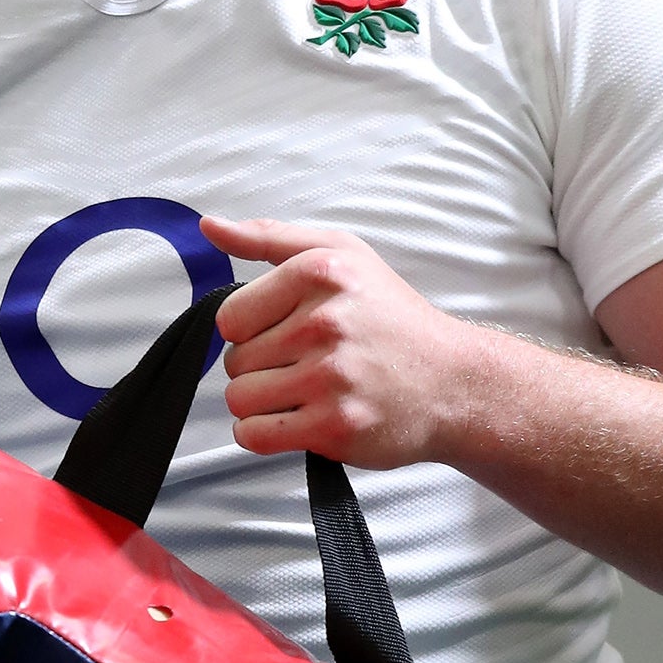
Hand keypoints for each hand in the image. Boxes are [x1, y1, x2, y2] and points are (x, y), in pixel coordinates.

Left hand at [199, 216, 469, 468]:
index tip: (285, 331)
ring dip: (261, 402)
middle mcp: (325, 322)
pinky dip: (263, 434)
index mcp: (321, 272)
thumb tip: (209, 227)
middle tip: (306, 363)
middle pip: (235, 359)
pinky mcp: (334, 426)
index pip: (230, 315)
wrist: (453, 382)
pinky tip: (296, 419)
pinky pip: (254, 435)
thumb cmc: (391, 317)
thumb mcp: (340, 254)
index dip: (251, 328)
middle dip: (260, 365)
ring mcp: (330, 377)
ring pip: (240, 398)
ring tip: (302, 391)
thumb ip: (268, 238)